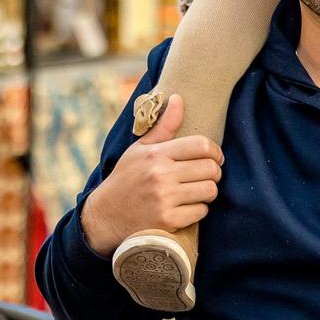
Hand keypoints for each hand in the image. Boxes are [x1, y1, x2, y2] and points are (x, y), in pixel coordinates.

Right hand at [80, 95, 222, 256]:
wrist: (104, 216)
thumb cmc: (126, 178)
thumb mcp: (140, 149)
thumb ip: (163, 126)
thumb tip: (178, 98)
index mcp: (156, 154)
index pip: (201, 145)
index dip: (215, 151)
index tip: (214, 157)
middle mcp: (161, 175)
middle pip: (210, 168)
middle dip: (214, 172)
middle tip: (207, 175)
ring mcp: (164, 199)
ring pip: (210, 190)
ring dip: (208, 191)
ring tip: (197, 190)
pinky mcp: (167, 221)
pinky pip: (201, 212)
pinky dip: (198, 210)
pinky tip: (187, 207)